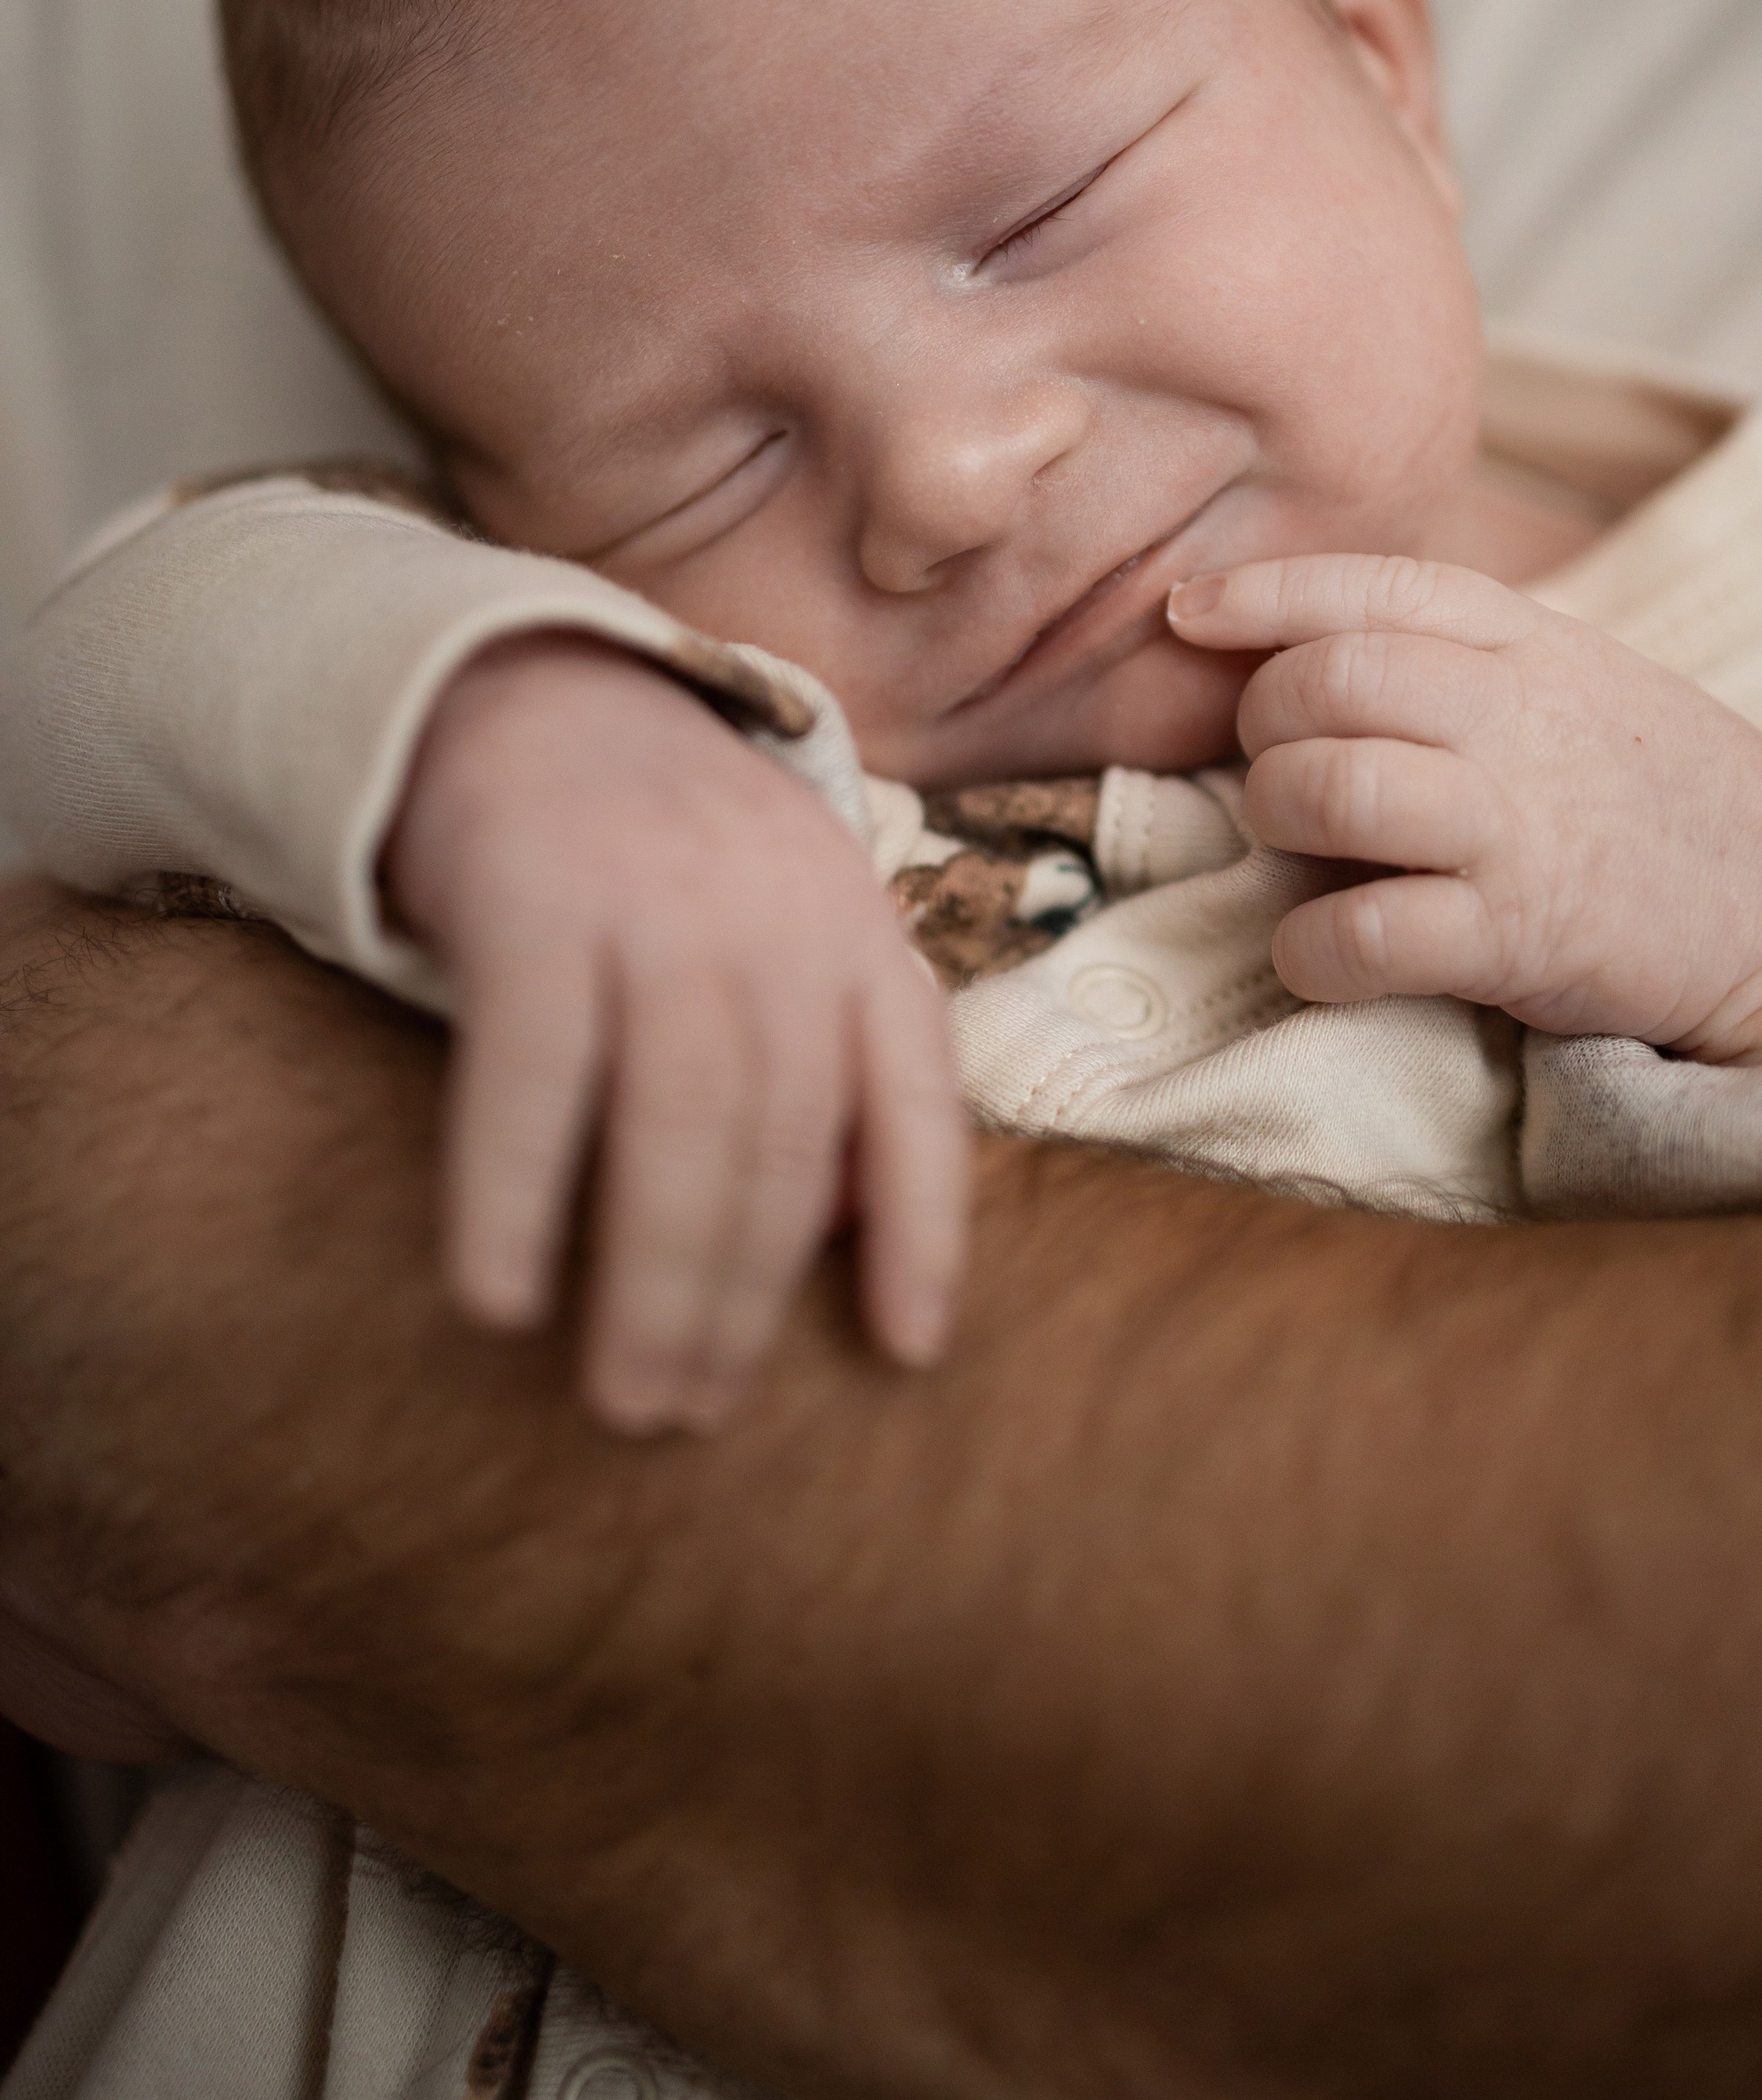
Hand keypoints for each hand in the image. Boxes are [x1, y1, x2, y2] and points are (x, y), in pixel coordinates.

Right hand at [383, 633, 966, 1429]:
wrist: (526, 689)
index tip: (907, 1352)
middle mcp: (776, 916)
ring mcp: (658, 902)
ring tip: (626, 1397)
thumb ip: (832, 1056)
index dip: (924, 1230)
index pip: (917, 1096)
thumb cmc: (667, 858)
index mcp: (856, 928)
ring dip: (655, 1280)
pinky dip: (516, 1197)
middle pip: (785, 1139)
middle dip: (745, 1296)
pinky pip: (531, 1078)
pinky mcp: (533, 897)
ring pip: (680, 1125)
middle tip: (691, 1410)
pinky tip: (500, 1298)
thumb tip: (854, 1243)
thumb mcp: (787, 926)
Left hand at [1169, 555, 1761, 1060]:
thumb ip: (1460, 655)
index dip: (1261, 593)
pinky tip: (1321, 954)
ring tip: (1299, 858)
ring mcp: (1517, 827)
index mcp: (1531, 642)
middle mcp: (1518, 718)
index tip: (1189, 613)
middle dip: (1263, 730)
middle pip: (1321, 683)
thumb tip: (1301, 655)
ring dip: (1276, 828)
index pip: (1371, 586)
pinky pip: (1361, 933)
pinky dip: (1308, 949)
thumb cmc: (1661, 796)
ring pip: (1326, 791)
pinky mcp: (1519, 938)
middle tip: (1281, 773)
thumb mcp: (1579, 680)